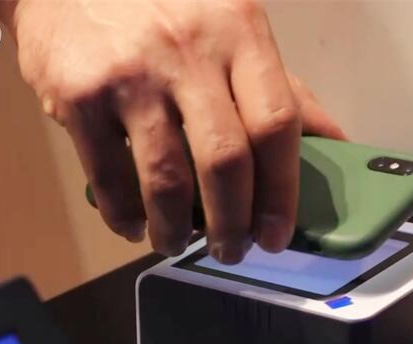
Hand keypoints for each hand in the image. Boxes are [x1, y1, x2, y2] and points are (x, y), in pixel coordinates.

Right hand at [7, 0, 344, 262]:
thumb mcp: (231, 28)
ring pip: (167, 179)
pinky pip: (109, 178)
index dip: (282, 191)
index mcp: (239, 32)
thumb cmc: (164, 9)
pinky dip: (125, 216)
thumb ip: (280, 85)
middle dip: (233, 223)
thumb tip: (332, 141)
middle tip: (232, 250)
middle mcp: (189, 50)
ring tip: (178, 242)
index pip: (277, 124)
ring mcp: (132, 74)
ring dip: (176, 229)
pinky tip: (135, 224)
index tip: (277, 233)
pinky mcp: (80, 96)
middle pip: (227, 160)